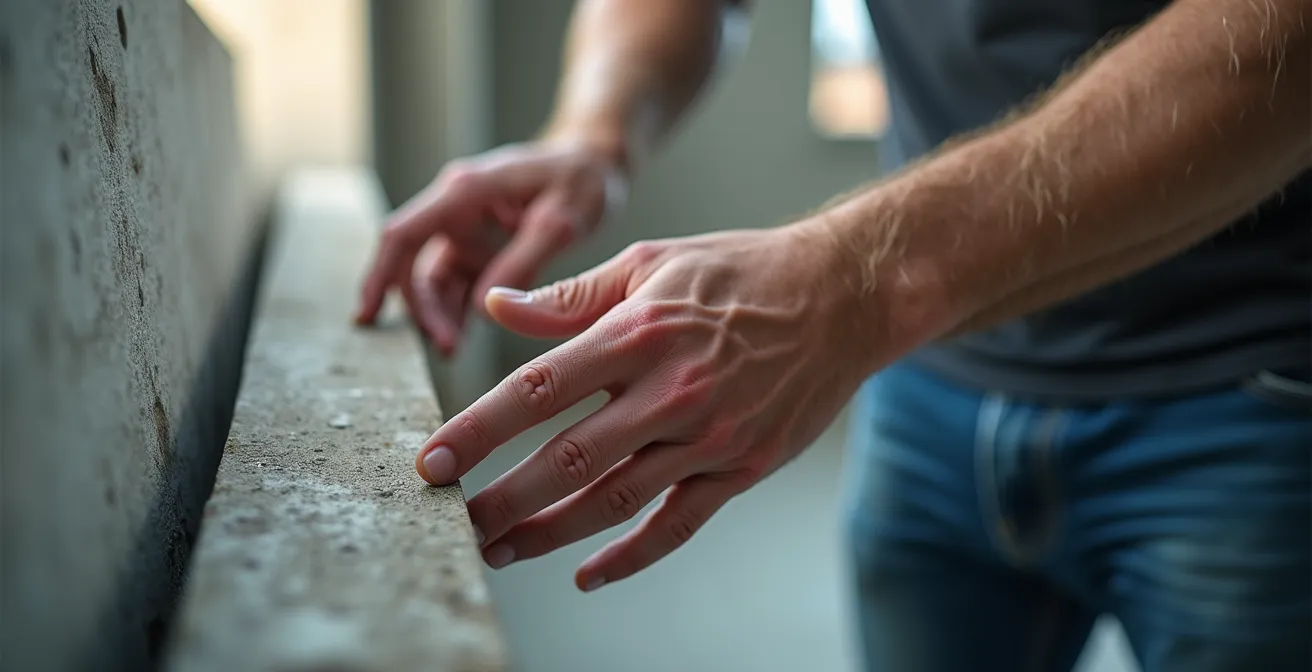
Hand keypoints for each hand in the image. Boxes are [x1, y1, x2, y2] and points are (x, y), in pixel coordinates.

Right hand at [354, 141, 626, 355]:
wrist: (597, 162)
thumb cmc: (582, 179)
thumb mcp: (563, 220)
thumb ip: (524, 260)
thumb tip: (482, 307)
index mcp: (466, 191)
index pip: (404, 234)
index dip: (380, 275)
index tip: (368, 315)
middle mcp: (455, 209)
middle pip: (414, 264)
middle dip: (421, 308)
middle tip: (447, 347)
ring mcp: (466, 231)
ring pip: (433, 280)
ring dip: (437, 315)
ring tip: (453, 350)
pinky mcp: (481, 248)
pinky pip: (457, 285)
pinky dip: (454, 312)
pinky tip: (458, 339)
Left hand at [414, 222, 882, 589]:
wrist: (841, 297)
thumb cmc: (739, 272)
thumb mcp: (651, 265)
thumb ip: (571, 296)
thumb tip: (497, 308)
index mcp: (639, 333)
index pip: (537, 389)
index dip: (477, 430)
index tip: (430, 462)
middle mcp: (673, 390)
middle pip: (569, 458)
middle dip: (503, 498)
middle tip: (454, 522)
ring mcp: (711, 437)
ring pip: (616, 500)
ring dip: (550, 532)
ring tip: (499, 548)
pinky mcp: (742, 468)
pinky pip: (678, 525)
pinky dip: (631, 557)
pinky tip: (586, 574)